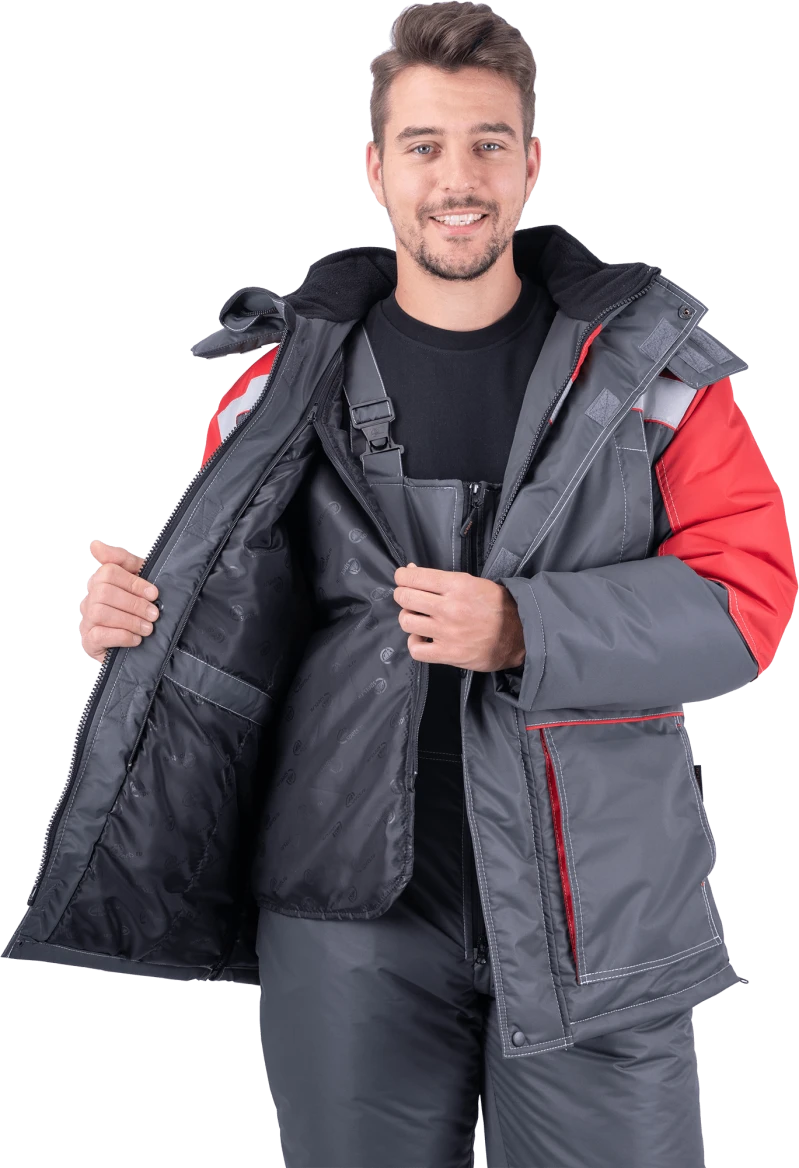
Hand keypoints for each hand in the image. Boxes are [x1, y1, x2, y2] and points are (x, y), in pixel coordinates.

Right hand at [79, 540, 159, 664]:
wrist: (143, 644)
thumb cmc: (139, 608)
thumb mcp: (138, 580)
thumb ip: (122, 560)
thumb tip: (95, 545)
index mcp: (102, 581)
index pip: (109, 571)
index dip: (133, 582)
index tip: (154, 593)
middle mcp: (90, 599)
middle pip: (104, 592)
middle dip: (134, 603)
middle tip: (154, 614)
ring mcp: (88, 620)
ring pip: (100, 613)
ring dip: (129, 620)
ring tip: (148, 628)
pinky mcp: (90, 641)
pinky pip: (99, 635)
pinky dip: (121, 636)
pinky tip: (136, 639)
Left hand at [393, 562, 525, 671]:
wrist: (520, 634)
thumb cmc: (497, 606)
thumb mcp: (473, 582)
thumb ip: (442, 579)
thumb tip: (410, 570)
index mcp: (457, 585)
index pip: (414, 577)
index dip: (402, 575)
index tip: (402, 577)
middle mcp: (450, 608)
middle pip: (405, 597)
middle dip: (402, 594)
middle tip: (408, 596)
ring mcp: (447, 632)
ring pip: (406, 621)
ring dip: (408, 618)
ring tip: (417, 618)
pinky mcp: (448, 654)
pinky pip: (416, 650)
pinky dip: (415, 643)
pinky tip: (423, 638)